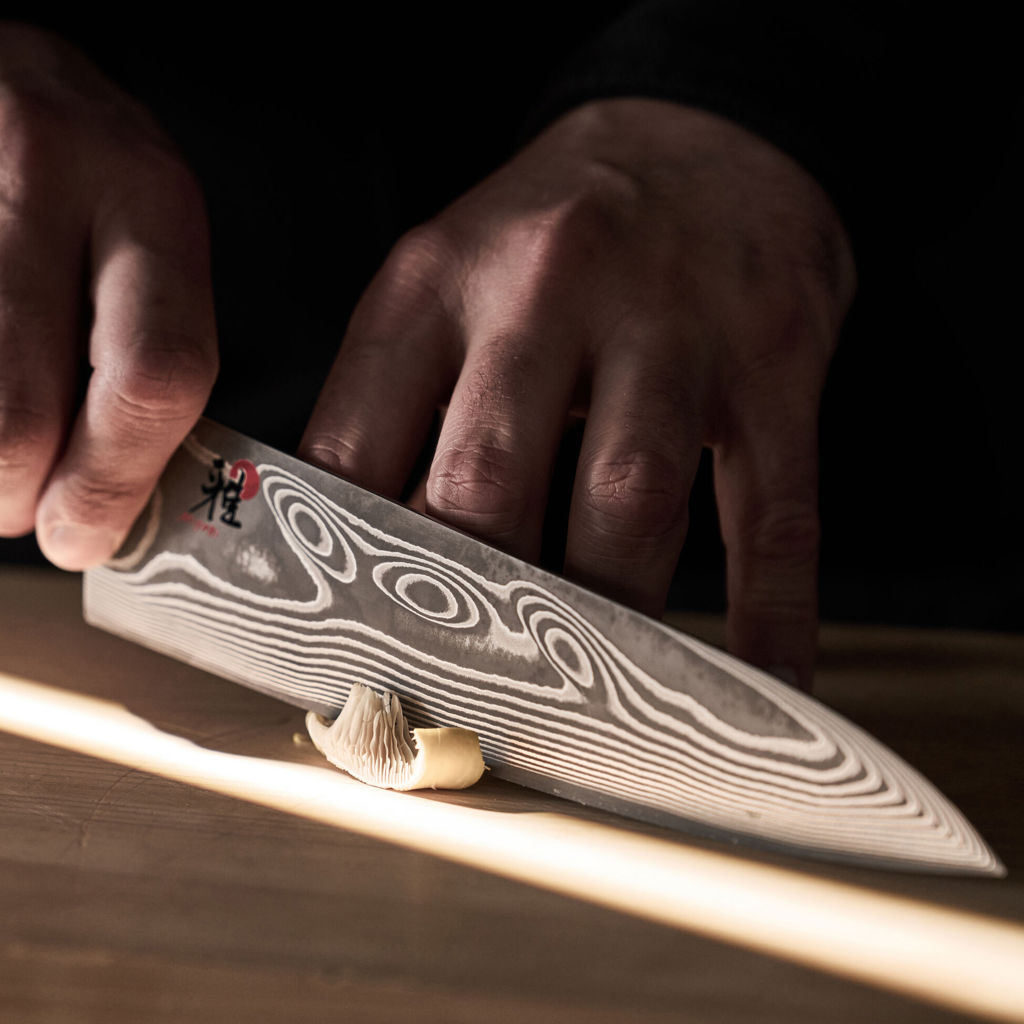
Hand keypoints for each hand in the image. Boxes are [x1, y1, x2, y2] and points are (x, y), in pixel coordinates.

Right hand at [0, 24, 216, 568]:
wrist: (1, 68)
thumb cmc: (85, 179)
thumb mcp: (144, 238)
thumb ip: (139, 348)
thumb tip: (112, 502)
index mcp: (152, 201)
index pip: (154, 374)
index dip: (115, 479)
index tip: (83, 535)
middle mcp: (54, 171)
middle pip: (24, 403)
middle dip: (16, 490)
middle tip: (18, 510)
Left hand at [300, 98, 854, 687]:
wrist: (701, 133)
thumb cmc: (552, 237)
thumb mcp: (443, 279)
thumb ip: (393, 401)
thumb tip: (347, 554)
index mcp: (436, 282)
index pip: (358, 450)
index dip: (340, 569)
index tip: (346, 653)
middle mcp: (546, 293)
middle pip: (488, 486)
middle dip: (468, 611)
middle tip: (458, 698)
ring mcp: (672, 328)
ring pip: (627, 505)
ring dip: (601, 622)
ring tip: (582, 698)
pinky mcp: (773, 364)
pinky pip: (772, 513)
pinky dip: (767, 614)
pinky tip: (757, 681)